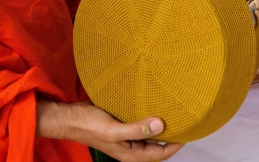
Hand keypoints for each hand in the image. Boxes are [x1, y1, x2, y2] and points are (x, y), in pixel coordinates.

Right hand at [37, 100, 182, 161]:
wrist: (71, 116)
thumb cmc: (88, 125)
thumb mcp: (114, 130)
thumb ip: (137, 129)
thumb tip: (160, 126)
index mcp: (131, 154)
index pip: (161, 153)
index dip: (176, 144)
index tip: (187, 131)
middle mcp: (131, 146)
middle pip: (157, 144)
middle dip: (171, 134)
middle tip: (184, 119)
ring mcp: (127, 136)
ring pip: (150, 133)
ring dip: (160, 124)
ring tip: (173, 112)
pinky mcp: (123, 124)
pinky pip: (141, 122)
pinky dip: (149, 116)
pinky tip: (154, 105)